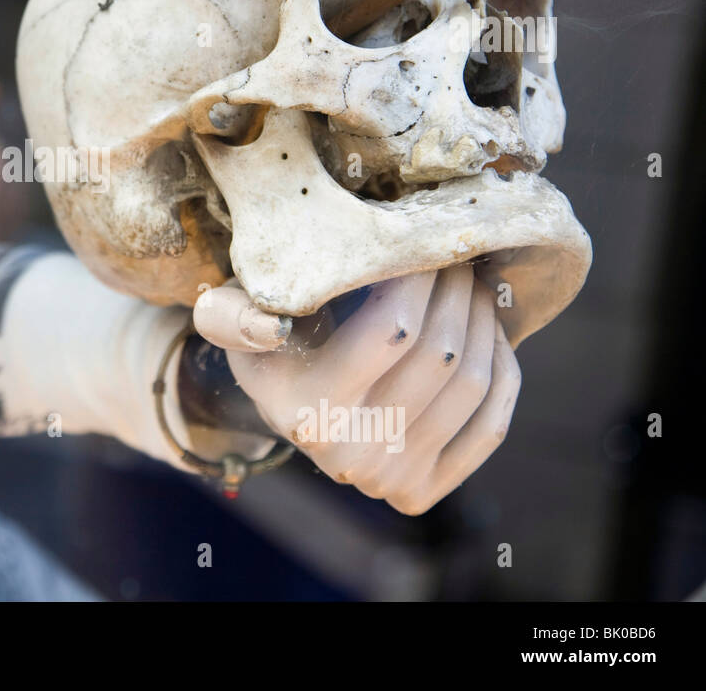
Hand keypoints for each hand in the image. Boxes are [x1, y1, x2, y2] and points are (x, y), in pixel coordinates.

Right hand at [193, 266, 520, 514]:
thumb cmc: (270, 344)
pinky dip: (502, 370)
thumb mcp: (230, 320)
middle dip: (458, 290)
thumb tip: (273, 329)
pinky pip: (490, 425)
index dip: (423, 274)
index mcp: (304, 410)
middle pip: (440, 353)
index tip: (424, 239)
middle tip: (456, 253)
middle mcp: (348, 455)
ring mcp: (388, 480)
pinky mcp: (422, 492)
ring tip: (471, 285)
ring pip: (471, 384)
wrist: (289, 410)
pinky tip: (487, 333)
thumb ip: (232, 315)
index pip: (393, 328)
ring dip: (483, 321)